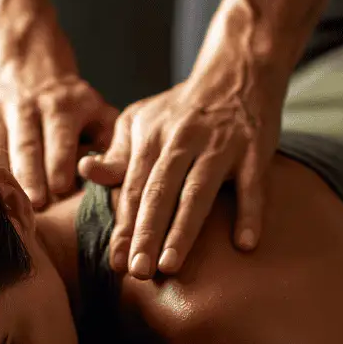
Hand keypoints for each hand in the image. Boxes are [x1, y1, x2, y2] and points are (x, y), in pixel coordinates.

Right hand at [0, 57, 117, 208]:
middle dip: (30, 175)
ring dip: (1, 175)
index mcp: (62, 106)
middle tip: (34, 205)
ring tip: (5, 201)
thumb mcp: (98, 113)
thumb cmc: (72, 106)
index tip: (62, 189)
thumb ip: (110, 143)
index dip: (61, 163)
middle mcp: (27, 106)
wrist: (28, 66)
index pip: (61, 138)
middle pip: (27, 146)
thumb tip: (108, 173)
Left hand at [78, 53, 287, 278]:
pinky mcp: (255, 148)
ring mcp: (220, 144)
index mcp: (150, 136)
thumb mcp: (141, 120)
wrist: (236, 72)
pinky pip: (254, 184)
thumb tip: (88, 171)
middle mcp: (182, 139)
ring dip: (183, 229)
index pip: (132, 187)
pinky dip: (250, 212)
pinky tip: (244, 245)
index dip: (124, 225)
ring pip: (198, 191)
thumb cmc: (182, 108)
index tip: (116, 261)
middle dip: (146, 233)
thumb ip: (118, 152)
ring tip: (170, 264)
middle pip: (159, 192)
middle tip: (137, 271)